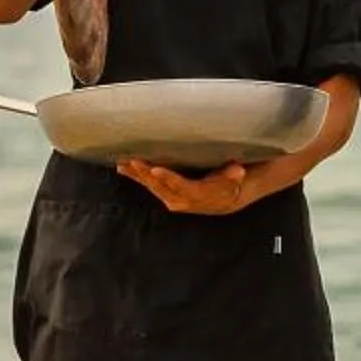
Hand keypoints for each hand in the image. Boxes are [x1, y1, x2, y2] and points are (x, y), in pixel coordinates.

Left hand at [119, 159, 252, 214]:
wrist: (224, 200)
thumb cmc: (228, 185)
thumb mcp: (235, 180)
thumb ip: (233, 176)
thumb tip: (237, 171)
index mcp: (197, 194)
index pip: (181, 187)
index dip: (169, 179)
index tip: (156, 170)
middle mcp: (181, 200)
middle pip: (161, 187)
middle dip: (146, 174)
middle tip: (133, 160)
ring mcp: (171, 198)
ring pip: (152, 187)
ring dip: (137, 175)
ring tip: (123, 163)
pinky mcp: (165, 194)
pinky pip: (150, 186)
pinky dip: (136, 177)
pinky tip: (123, 168)